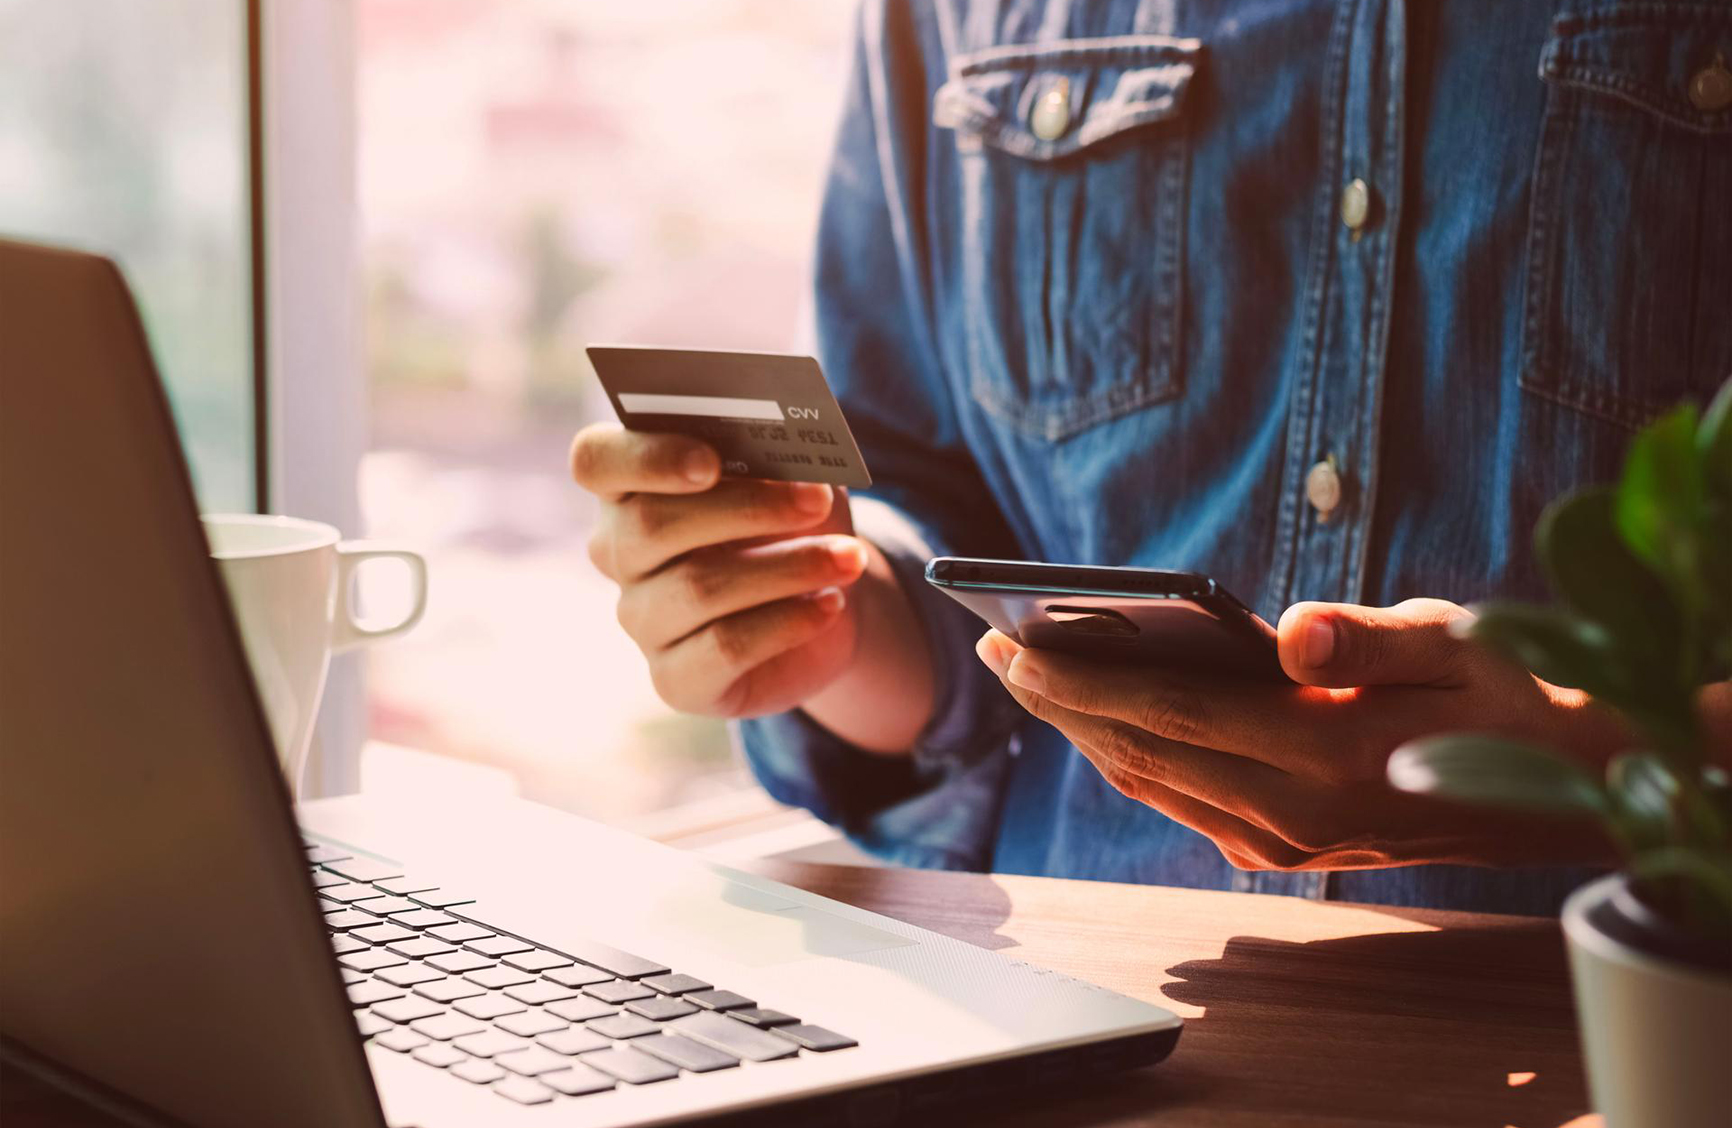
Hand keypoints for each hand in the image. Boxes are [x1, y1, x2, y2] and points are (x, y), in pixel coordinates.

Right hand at [571, 422, 868, 717]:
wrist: (824, 605)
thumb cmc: (794, 524)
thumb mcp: (795, 478)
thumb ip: (779, 456)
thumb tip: (791, 452)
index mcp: (629, 487)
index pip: (595, 461)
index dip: (644, 456)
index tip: (710, 460)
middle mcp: (619, 554)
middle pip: (650, 525)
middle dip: (745, 508)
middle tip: (817, 501)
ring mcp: (641, 621)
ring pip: (697, 587)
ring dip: (786, 567)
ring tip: (849, 557)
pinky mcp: (675, 680)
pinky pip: (724, 647)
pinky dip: (787, 621)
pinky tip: (831, 605)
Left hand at [976, 598, 1624, 870]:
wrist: (1554, 786)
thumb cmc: (1502, 692)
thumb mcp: (1458, 641)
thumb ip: (1371, 637)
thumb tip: (1286, 632)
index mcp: (1328, 757)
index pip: (1172, 715)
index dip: (1084, 682)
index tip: (1013, 645)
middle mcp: (1293, 815)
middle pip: (1142, 753)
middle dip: (1058, 702)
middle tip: (992, 646)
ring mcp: (1284, 843)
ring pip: (1152, 782)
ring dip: (1081, 730)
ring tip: (1026, 671)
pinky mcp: (1281, 849)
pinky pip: (1180, 798)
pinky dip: (1127, 752)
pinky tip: (1095, 711)